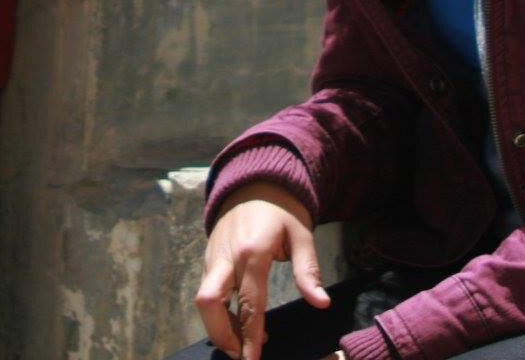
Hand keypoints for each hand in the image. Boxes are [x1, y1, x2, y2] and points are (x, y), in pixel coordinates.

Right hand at [195, 182, 328, 359]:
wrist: (254, 182)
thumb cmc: (281, 210)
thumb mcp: (301, 235)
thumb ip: (309, 271)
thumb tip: (320, 302)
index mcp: (252, 251)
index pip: (248, 302)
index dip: (250, 334)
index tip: (253, 359)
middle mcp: (226, 256)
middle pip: (208, 302)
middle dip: (221, 334)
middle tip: (241, 354)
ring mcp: (213, 256)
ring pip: (203, 299)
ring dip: (219, 325)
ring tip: (243, 341)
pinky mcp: (209, 257)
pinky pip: (208, 290)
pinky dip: (219, 310)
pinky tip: (238, 320)